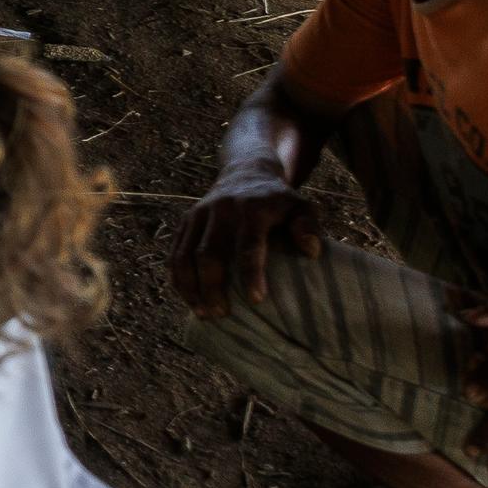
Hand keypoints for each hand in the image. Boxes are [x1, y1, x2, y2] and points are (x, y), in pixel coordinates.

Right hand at [170, 170, 319, 314]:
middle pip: (208, 253)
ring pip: (185, 255)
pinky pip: (174, 253)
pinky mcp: (184, 222)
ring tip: (203, 313)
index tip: (256, 300)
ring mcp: (198, 215)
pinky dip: (178, 278)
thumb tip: (312, 252)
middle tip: (222, 314)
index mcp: (251, 209)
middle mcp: (220, 210)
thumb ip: (308, 226)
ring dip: (190, 287)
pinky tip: (188, 298)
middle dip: (212, 287)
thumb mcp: (301, 206)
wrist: (245, 174)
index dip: (251, 273)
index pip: (248, 244)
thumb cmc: (278, 201)